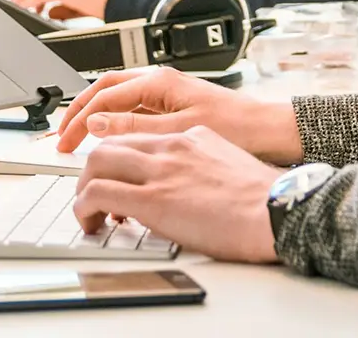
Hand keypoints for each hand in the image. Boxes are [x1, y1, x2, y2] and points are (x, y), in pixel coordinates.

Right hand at [57, 65, 302, 164]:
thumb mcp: (178, 131)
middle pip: (106, 89)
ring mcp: (166, 92)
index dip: (79, 119)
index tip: (63, 141)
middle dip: (79, 110)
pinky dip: (114, 122)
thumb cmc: (235, 125)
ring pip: (118, 98)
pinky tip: (109, 140)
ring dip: (95, 115)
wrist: (267, 130)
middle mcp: (160, 81)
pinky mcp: (173, 105)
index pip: (104, 96)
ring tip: (78, 137)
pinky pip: (132, 109)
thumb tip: (97, 124)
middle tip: (61, 136)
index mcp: (159, 81)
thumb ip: (135, 127)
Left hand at [74, 127, 281, 262]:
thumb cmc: (260, 197)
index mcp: (190, 137)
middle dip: (91, 168)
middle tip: (90, 191)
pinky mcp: (153, 199)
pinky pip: (99, 193)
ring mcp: (161, 170)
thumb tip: (186, 183)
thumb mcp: (226, 162)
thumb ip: (199, 163)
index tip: (113, 175)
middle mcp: (171, 147)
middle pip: (111, 142)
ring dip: (84, 187)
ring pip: (97, 162)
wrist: (273, 209)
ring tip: (88, 210)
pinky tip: (90, 221)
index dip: (118, 157)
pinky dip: (84, 206)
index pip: (138, 135)